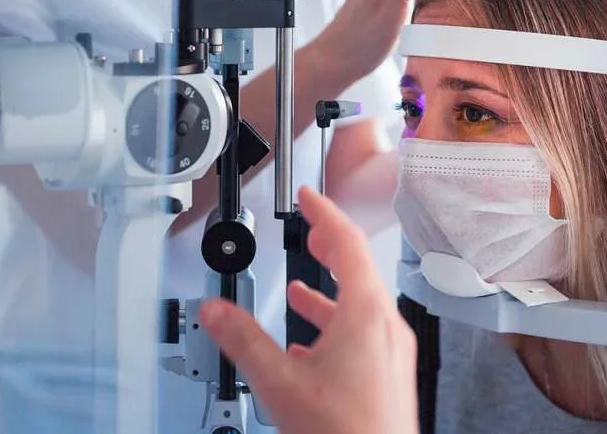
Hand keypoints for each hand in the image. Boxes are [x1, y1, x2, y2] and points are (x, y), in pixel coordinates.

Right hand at [199, 187, 417, 433]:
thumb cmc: (345, 433)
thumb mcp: (280, 382)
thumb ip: (243, 340)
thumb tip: (215, 311)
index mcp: (366, 314)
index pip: (347, 243)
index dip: (325, 214)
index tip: (310, 197)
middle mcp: (386, 328)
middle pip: (358, 269)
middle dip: (329, 246)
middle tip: (309, 230)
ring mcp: (391, 353)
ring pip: (360, 305)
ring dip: (328, 290)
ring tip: (300, 288)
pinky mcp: (389, 375)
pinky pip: (363, 334)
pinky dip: (335, 325)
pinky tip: (310, 343)